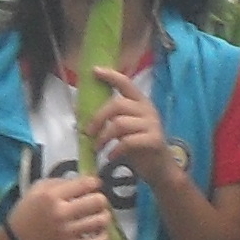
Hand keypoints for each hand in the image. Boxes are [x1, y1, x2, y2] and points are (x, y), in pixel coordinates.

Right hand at [11, 171, 116, 239]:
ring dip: (103, 216)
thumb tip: (85, 179)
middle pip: (98, 201)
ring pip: (101, 221)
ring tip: (97, 215)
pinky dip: (103, 236)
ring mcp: (68, 232)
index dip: (94, 182)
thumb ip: (61, 182)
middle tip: (95, 201)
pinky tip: (98, 231)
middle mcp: (62, 213)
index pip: (86, 184)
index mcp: (52, 196)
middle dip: (100, 199)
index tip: (93, 185)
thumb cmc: (27, 211)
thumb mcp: (37, 188)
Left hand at [88, 69, 178, 183]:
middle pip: (117, 105)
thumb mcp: (123, 129)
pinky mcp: (154, 140)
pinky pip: (128, 142)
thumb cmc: (138, 147)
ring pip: (120, 124)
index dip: (111, 76)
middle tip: (88, 132)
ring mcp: (152, 124)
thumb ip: (109, 119)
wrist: (160, 168)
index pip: (126, 83)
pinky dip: (114, 150)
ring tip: (97, 148)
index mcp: (140, 103)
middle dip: (98, 118)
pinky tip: (110, 156)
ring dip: (103, 137)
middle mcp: (147, 110)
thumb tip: (79, 111)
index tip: (95, 71)